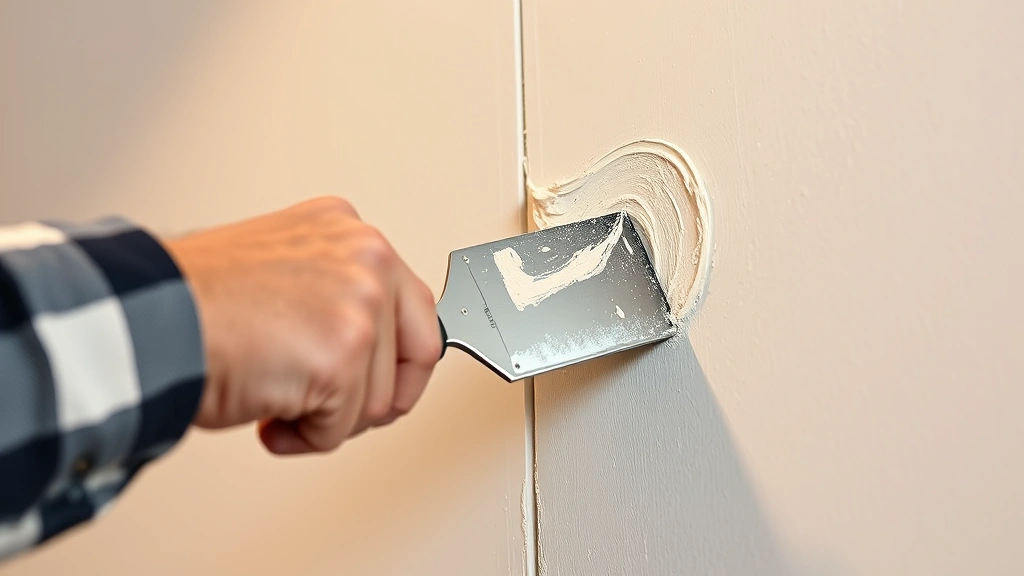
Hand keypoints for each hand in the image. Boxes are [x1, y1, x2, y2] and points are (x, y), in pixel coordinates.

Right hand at [164, 197, 440, 454]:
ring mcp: (360, 303)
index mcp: (349, 231)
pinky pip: (341, 428)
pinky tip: (266, 411)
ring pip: (377, 400)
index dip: (398, 361)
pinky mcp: (342, 355)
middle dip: (377, 397)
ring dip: (327, 418)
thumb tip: (371, 346)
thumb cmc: (196, 301)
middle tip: (334, 407)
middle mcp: (365, 256)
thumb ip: (337, 294)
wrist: (151, 318)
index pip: (415, 307)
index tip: (382, 383)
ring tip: (275, 395)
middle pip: (417, 355)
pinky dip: (303, 438)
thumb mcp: (287, 270)